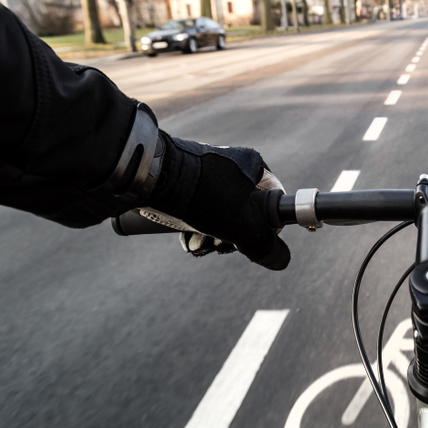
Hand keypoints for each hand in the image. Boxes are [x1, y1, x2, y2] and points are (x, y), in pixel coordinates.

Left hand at [140, 133, 290, 270]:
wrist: (146, 177)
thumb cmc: (200, 195)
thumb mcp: (239, 225)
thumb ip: (263, 245)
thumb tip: (282, 261)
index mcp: (253, 167)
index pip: (274, 201)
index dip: (267, 227)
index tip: (253, 241)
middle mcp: (232, 166)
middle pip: (244, 213)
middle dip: (231, 237)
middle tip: (219, 245)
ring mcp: (207, 173)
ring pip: (220, 215)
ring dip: (210, 237)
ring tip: (196, 243)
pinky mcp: (185, 182)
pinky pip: (199, 210)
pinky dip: (195, 227)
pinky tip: (184, 237)